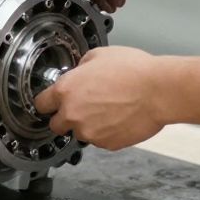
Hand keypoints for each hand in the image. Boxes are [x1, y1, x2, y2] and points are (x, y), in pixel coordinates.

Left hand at [32, 46, 167, 149]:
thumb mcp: (99, 55)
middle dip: (65, 118)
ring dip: (88, 125)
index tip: (51, 103)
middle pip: (56, 125)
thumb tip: (79, 72)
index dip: (47, 103)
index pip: (41, 104)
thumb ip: (81, 67)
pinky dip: (106, 132)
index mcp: (66, 90)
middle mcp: (73, 114)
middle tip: (83, 107)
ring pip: (80, 133)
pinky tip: (119, 117)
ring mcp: (90, 132)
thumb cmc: (134, 70)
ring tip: (108, 109)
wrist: (158, 91)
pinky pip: (100, 140)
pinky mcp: (107, 144)